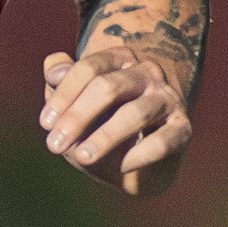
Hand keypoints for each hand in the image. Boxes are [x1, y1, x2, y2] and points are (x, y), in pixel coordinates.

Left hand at [41, 47, 192, 196]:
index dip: (65, 95)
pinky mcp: (182, 129)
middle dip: (78, 116)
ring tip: (81, 158)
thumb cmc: (100, 124)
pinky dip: (142, 154)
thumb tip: (53, 68)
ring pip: (136, 113)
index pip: (90, 69)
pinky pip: (165, 140)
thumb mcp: (74, 104)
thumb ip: (59, 83)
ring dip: (105, 137)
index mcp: (119, 60)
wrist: (137, 161)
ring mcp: (167, 100)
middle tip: (54, 146)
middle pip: (109, 87)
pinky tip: (122, 166)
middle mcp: (146, 73)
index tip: (45, 124)